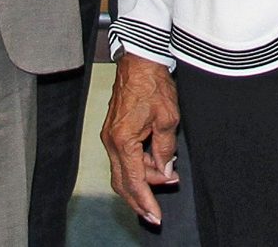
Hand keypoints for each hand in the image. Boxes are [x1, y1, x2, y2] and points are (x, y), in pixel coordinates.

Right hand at [101, 53, 181, 225]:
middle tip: (157, 209)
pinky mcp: (113, 131)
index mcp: (123, 141)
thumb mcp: (168, 119)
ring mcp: (110, 136)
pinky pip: (123, 158)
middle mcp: (111, 141)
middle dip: (140, 199)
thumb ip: (165, 149)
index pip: (134, 181)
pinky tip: (154, 163)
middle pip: (122, 182)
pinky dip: (138, 166)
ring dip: (143, 179)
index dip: (146, 201)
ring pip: (122, 171)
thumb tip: (165, 169)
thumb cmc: (152, 85)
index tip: (155, 216)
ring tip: (167, 175)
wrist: (139, 61)